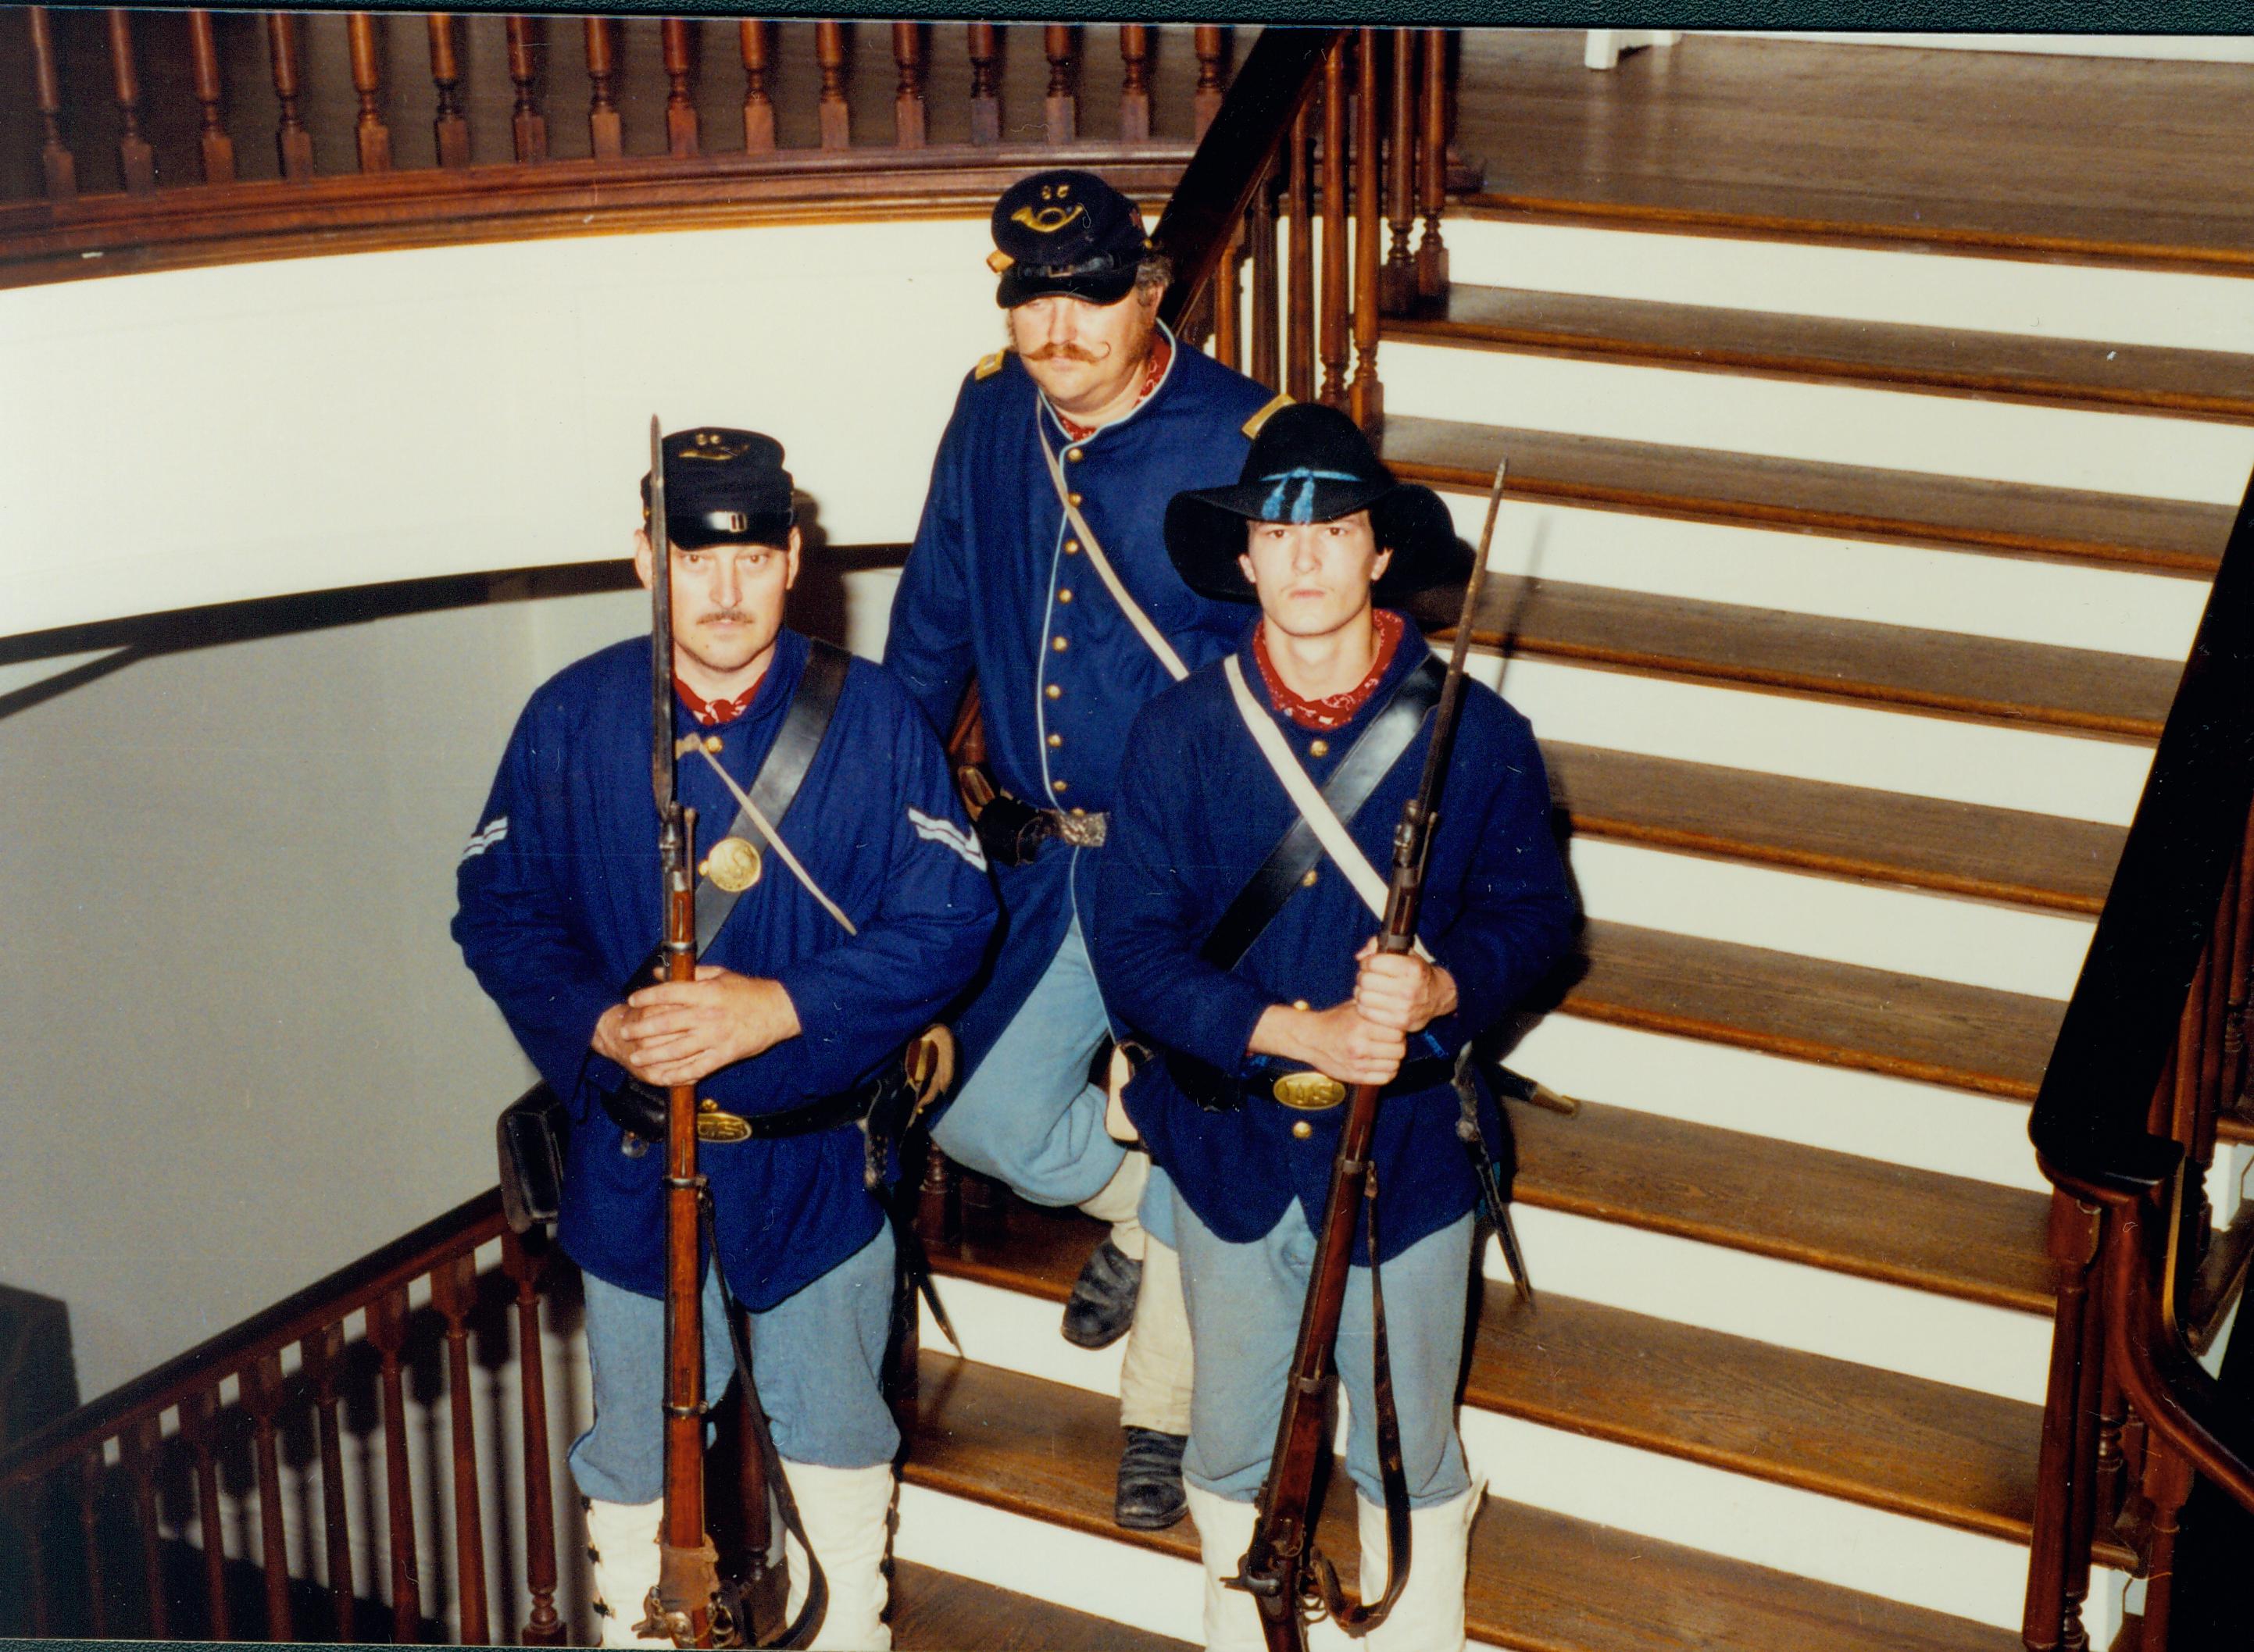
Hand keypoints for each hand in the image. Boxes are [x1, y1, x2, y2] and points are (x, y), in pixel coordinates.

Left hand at [591, 965, 801, 1087]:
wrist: (780, 1010)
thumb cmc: (749, 991)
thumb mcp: (721, 974)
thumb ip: (689, 973)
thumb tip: (658, 972)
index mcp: (707, 993)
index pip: (670, 993)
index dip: (647, 996)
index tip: (632, 1000)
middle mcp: (708, 1016)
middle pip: (667, 1024)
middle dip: (642, 1029)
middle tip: (625, 1032)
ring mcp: (715, 1038)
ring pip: (676, 1050)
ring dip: (652, 1055)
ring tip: (636, 1058)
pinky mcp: (723, 1056)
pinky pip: (695, 1068)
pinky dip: (676, 1074)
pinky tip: (661, 1075)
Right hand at [1250, 1001, 1405, 1088]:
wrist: (1309, 1038)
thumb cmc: (1334, 1020)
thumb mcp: (1353, 1007)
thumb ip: (1375, 1007)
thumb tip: (1398, 1005)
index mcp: (1361, 1026)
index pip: (1399, 1032)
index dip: (1399, 1030)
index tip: (1393, 1029)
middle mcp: (1360, 1046)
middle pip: (1399, 1050)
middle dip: (1398, 1045)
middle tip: (1390, 1041)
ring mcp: (1357, 1064)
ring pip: (1394, 1065)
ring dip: (1393, 1059)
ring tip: (1384, 1052)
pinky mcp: (1355, 1077)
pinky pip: (1385, 1078)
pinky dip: (1386, 1071)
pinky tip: (1380, 1063)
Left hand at [1349, 939, 1456, 1034]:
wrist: (1437, 996)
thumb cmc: (1416, 972)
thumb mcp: (1405, 953)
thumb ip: (1380, 945)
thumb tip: (1360, 956)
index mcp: (1412, 969)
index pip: (1373, 962)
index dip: (1367, 961)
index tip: (1370, 963)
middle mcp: (1409, 989)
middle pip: (1365, 980)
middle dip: (1362, 976)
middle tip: (1367, 977)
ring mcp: (1404, 1008)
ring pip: (1363, 997)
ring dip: (1360, 991)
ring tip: (1368, 989)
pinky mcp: (1399, 1022)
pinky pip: (1366, 1013)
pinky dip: (1364, 1006)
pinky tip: (1371, 1002)